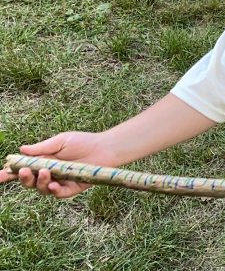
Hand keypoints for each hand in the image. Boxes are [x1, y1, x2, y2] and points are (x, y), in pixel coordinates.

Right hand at [0, 132, 116, 197]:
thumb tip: (21, 149)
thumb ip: (41, 148)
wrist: (104, 148)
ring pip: (42, 188)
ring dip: (40, 182)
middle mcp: (48, 174)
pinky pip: (59, 194)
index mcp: (43, 162)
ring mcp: (59, 182)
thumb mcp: (60, 141)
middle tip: (24, 171)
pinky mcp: (71, 189)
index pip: (23, 169)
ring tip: (45, 172)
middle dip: (24, 178)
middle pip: (29, 182)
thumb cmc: (83, 142)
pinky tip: (53, 184)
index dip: (9, 173)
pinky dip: (54, 190)